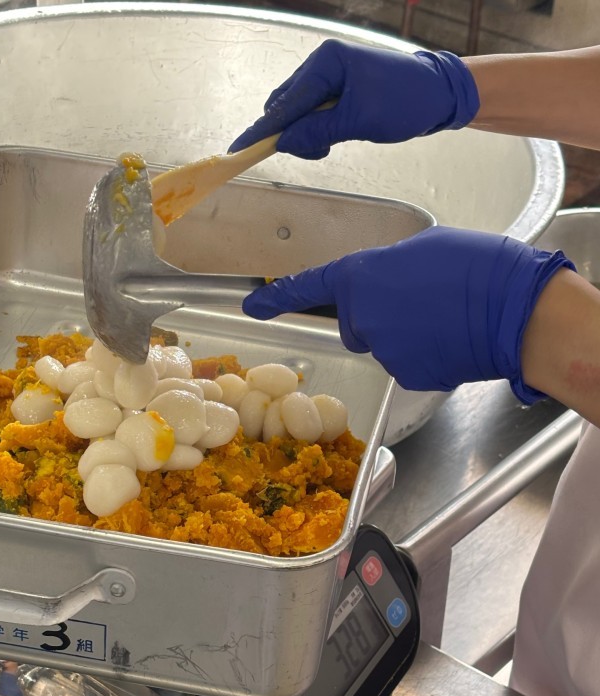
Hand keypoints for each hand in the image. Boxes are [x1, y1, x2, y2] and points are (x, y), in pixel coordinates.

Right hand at [229, 39, 479, 158]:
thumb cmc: (405, 101)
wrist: (440, 94)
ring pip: (299, 112)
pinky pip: (313, 113)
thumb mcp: (359, 121)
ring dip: (306, 135)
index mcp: (326, 63)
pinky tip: (333, 139)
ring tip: (330, 146)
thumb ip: (318, 132)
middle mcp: (323, 64)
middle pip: (286, 106)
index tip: (238, 150)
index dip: (262, 130)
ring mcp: (330, 76)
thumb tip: (285, 144)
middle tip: (316, 152)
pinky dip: (316, 131)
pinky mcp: (338, 90)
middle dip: (291, 134)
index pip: (285, 103)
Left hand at [242, 226, 574, 402]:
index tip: (254, 307)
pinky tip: (448, 340)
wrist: (513, 308)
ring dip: (403, 335)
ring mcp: (383, 350)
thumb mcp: (421, 248)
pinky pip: (406, 364)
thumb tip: (385, 286)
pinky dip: (422, 355)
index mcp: (361, 275)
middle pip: (355, 324)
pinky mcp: (406, 375)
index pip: (308, 287)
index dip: (279, 298)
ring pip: (383, 345)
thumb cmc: (474, 266)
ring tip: (442, 318)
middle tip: (417, 302)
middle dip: (375, 317)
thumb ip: (387, 269)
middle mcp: (362, 316)